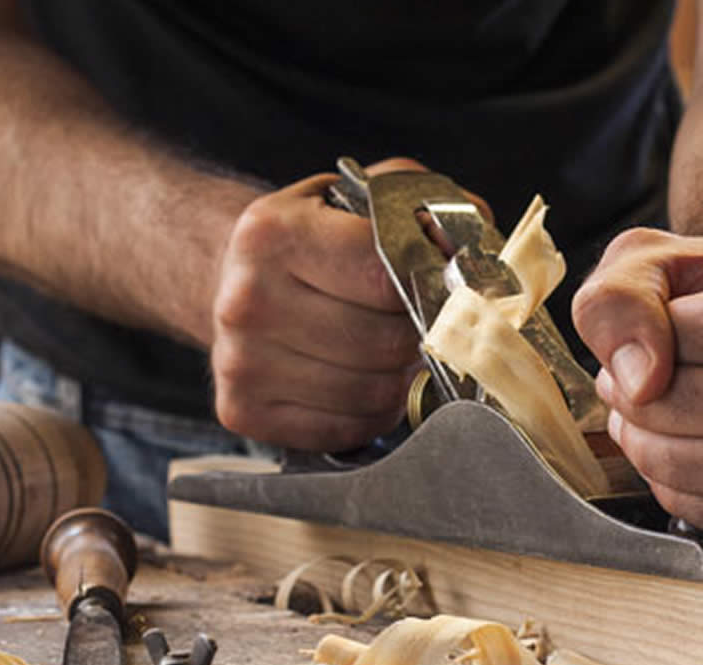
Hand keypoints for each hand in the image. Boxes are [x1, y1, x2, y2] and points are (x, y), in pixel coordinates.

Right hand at [211, 159, 433, 450]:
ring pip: (371, 393)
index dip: (429, 287)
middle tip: (420, 324)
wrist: (233, 277)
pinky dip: (370, 412)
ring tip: (392, 352)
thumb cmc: (313, 240)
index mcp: (273, 233)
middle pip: (383, 343)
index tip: (440, 288)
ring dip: (399, 378)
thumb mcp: (362, 198)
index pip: (387, 277)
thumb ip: (426, 211)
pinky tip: (361, 380)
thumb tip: (470, 256)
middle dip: (417, 337)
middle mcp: (246, 300)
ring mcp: (239, 362)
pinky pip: (346, 429)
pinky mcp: (243, 411)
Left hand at [572, 229, 702, 537]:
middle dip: (660, 411)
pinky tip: (669, 463)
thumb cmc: (700, 290)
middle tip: (622, 396)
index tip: (634, 349)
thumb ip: (620, 301)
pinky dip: (696, 500)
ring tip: (639, 426)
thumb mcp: (643, 263)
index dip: (661, 348)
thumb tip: (639, 380)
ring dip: (669, 458)